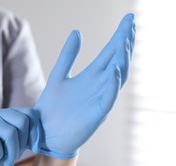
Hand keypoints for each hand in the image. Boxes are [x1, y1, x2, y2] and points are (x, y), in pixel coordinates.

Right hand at [0, 108, 37, 165]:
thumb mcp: (11, 149)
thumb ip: (23, 139)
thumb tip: (39, 135)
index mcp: (3, 115)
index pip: (28, 114)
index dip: (35, 131)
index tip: (34, 148)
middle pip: (22, 121)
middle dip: (22, 144)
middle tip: (13, 157)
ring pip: (9, 132)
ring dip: (11, 152)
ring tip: (5, 161)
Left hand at [30, 13, 135, 158]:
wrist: (44, 134)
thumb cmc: (52, 109)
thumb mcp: (58, 76)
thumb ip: (68, 56)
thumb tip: (77, 31)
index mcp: (91, 77)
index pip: (110, 52)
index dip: (119, 36)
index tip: (128, 19)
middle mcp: (99, 86)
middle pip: (117, 61)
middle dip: (125, 43)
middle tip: (131, 24)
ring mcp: (99, 100)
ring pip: (117, 78)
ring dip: (122, 60)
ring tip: (124, 43)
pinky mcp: (96, 115)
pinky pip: (108, 99)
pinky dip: (113, 85)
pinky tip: (115, 70)